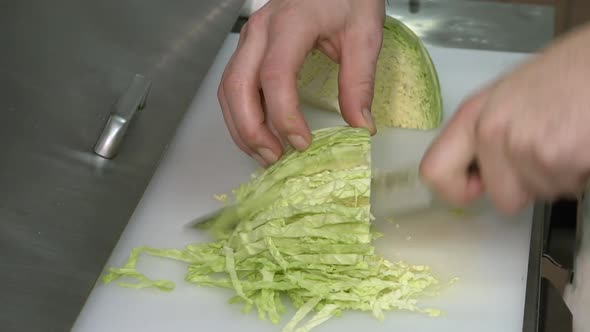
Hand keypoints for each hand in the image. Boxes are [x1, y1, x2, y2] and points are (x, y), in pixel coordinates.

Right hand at [218, 0, 383, 165]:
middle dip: (251, 129)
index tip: (300, 143)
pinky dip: (240, 115)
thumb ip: (360, 82)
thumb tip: (360, 126)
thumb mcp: (364, 35)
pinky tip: (258, 134)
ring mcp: (249, 38)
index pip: (275, 75)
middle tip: (274, 157)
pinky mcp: (248, 47)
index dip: (283, 115)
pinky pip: (232, 85)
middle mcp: (260, 30)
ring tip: (265, 154)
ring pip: (228, 88)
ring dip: (241, 127)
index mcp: (291, 23)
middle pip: (238, 85)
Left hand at [420, 23, 589, 214]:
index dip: (459, 189)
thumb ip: (487, 130)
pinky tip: (585, 140)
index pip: (434, 172)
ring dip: (560, 175)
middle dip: (528, 184)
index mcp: (474, 114)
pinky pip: (572, 188)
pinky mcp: (562, 158)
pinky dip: (583, 172)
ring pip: (542, 194)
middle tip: (548, 149)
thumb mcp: (510, 93)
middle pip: (503, 198)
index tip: (478, 184)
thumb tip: (477, 166)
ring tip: (571, 135)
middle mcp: (492, 131)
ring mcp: (527, 147)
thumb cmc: (571, 69)